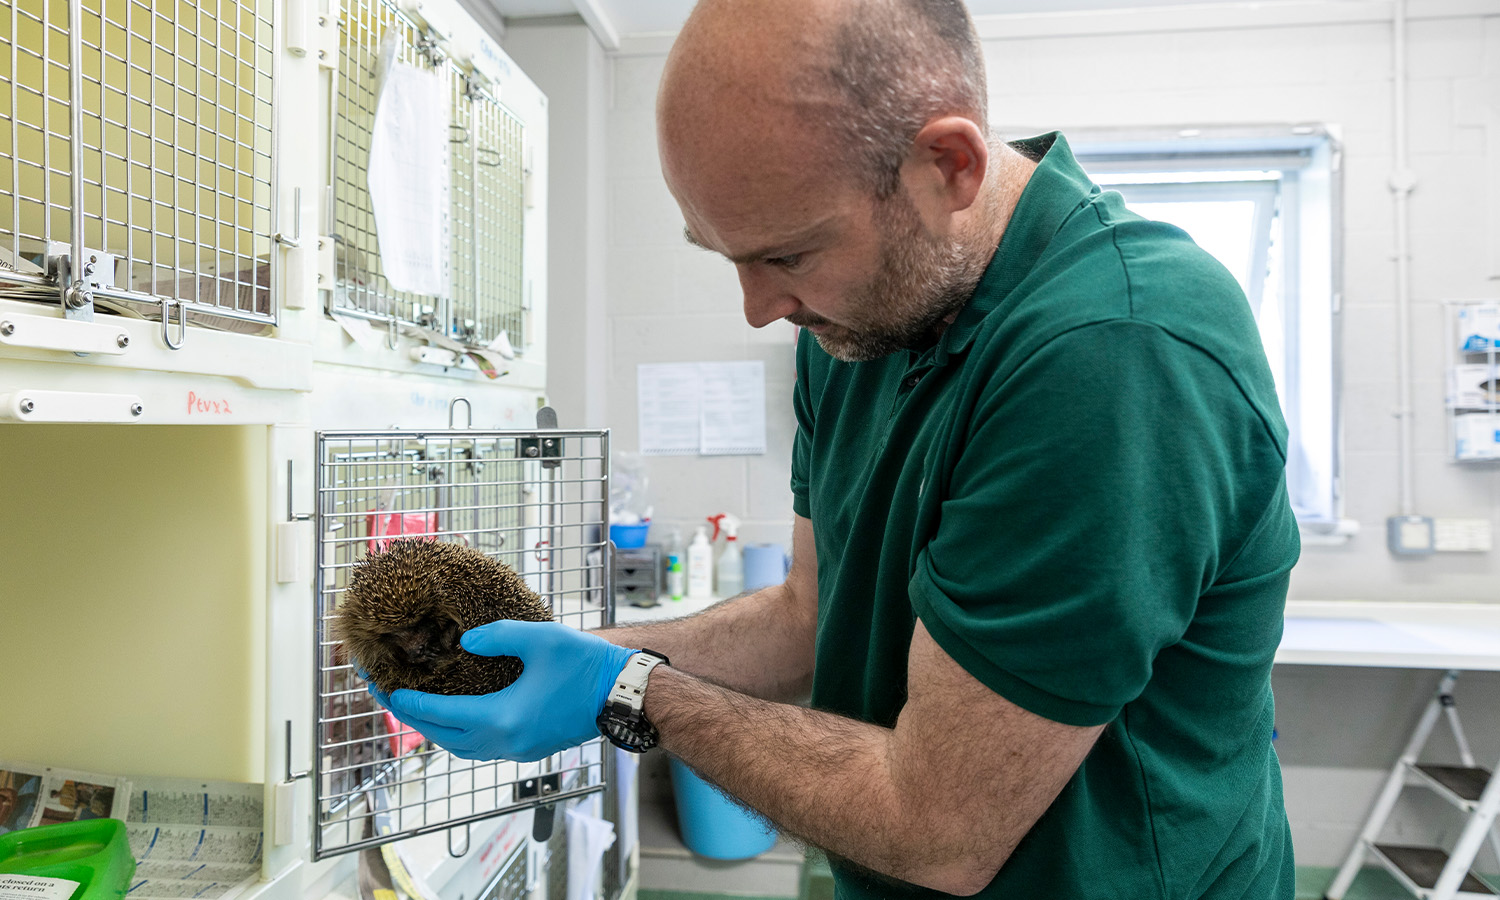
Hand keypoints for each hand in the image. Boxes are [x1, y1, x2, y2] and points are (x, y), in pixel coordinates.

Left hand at [372, 621, 636, 761]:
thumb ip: (497, 635)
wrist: (625, 695)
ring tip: (419, 708)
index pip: (439, 714)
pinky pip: (482, 748)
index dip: (407, 702)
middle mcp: (506, 742)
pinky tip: (460, 715)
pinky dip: (461, 734)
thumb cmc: (587, 666)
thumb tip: (466, 641)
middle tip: (390, 697)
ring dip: (437, 730)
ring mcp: (519, 750)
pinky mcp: (530, 748)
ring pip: (463, 748)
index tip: (384, 689)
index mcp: (502, 718)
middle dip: (415, 718)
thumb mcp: (539, 637)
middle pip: (444, 738)